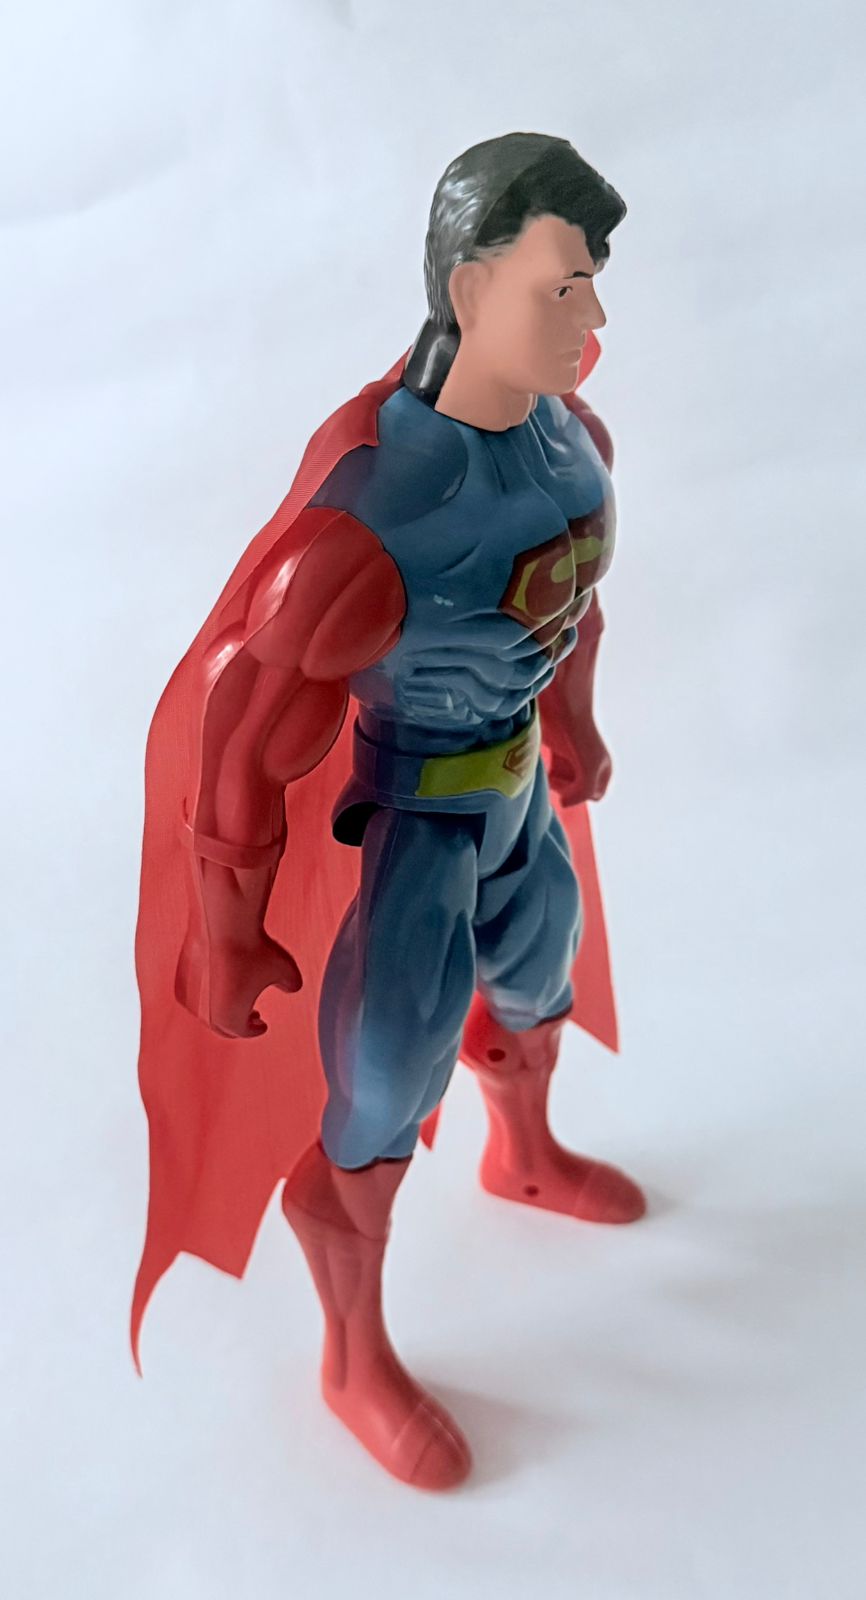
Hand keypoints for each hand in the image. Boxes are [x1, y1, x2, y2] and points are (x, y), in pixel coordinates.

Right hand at [176, 930, 301, 1038]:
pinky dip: (207, 996)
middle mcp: (206, 1015)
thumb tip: (293, 987)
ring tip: (236, 1000)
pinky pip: (194, 998)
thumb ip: (292, 983)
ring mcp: (190, 1000)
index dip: (255, 1029)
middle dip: (238, 1025)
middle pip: (223, 1028)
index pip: (244, 1031)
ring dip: (221, 1010)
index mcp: (231, 1020)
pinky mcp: (180, 982)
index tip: (262, 1025)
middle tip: (253, 1017)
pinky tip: (220, 984)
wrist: (222, 923)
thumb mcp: (286, 969)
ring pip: (206, 1013)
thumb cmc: (255, 949)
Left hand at [548, 732, 611, 806]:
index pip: (593, 795)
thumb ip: (583, 791)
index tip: (569, 781)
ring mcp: (573, 760)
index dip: (579, 794)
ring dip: (554, 781)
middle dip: (565, 787)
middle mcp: (590, 766)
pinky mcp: (556, 753)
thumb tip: (564, 803)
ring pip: (563, 783)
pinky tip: (543, 762)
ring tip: (549, 766)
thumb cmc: (580, 737)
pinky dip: (545, 773)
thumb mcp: (589, 768)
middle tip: (557, 773)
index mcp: (604, 770)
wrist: (563, 708)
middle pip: (576, 791)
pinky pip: (551, 773)